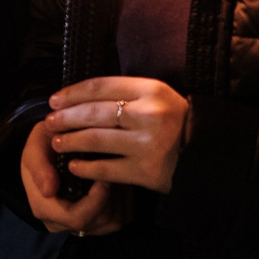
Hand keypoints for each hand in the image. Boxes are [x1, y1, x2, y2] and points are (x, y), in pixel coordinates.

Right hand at [18, 118, 133, 236]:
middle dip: (111, 196)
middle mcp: (61, 223)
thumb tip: (48, 191)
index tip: (104, 177)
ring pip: (113, 222)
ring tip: (115, 172)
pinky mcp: (98, 222)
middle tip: (114, 169)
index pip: (76, 218)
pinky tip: (116, 180)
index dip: (96, 200)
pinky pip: (121, 217)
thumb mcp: (34, 148)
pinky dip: (124, 199)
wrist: (51, 146)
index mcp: (44, 209)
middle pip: (98, 222)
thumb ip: (40, 168)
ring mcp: (80, 225)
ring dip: (119, 196)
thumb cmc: (43, 145)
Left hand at [45, 76, 192, 194]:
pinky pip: (106, 169)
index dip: (71, 93)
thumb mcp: (157, 97)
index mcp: (151, 90)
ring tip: (57, 143)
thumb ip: (124, 93)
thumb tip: (77, 97)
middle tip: (49, 123)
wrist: (208, 155)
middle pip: (94, 113)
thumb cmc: (175, 122)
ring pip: (95, 140)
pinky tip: (75, 166)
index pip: (100, 87)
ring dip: (70, 141)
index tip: (54, 101)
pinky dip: (86, 167)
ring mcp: (148, 144)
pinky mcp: (147, 171)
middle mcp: (150, 115)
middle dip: (65, 118)